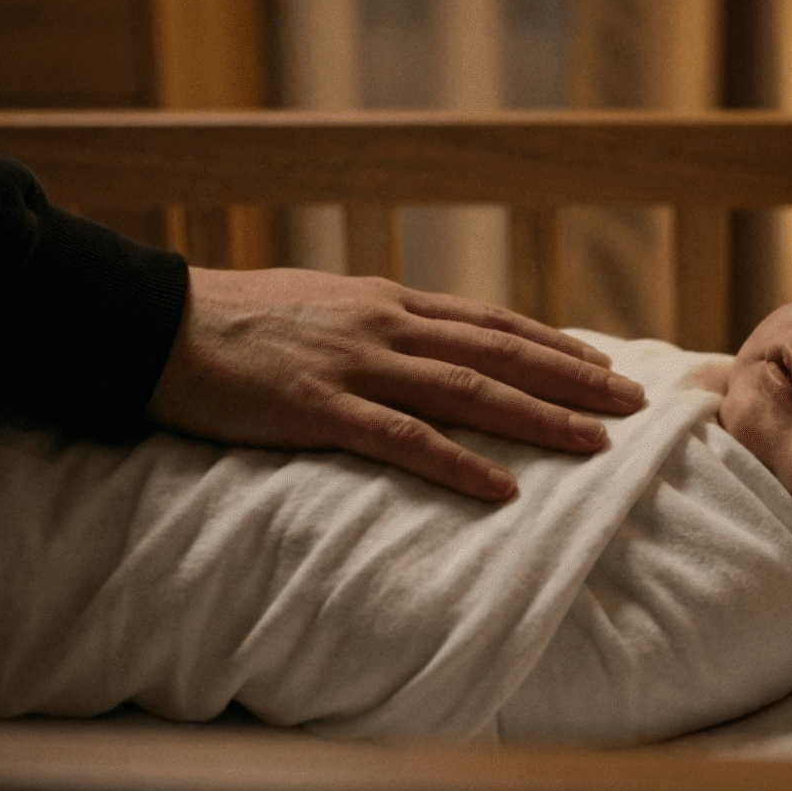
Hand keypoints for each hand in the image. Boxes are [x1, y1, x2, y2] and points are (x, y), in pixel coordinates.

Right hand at [147, 267, 645, 499]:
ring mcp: (356, 364)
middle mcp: (385, 326)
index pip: (491, 322)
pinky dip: (460, 463)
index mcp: (386, 302)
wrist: (158, 324)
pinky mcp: (320, 407)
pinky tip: (503, 488)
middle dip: (573, 378)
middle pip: (500, 352)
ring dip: (540, 417)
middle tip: (633, 402)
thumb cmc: (236, 322)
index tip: (603, 364)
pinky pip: (405, 440)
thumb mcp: (320, 307)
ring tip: (596, 442)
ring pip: (471, 391)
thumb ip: (375, 325)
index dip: (552, 344)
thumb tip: (422, 342)